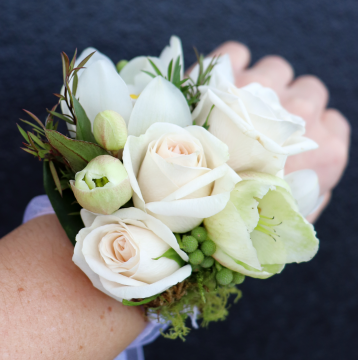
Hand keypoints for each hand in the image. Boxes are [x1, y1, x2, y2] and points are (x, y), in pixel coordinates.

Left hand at [205, 42, 349, 221]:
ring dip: (262, 82)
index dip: (311, 129)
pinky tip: (222, 83)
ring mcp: (267, 86)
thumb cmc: (243, 211)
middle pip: (308, 91)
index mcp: (324, 150)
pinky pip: (238, 55)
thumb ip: (305, 193)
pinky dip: (230, 64)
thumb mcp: (285, 213)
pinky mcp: (231, 71)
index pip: (331, 124)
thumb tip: (310, 182)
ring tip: (239, 104)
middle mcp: (303, 110)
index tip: (287, 138)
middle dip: (287, 104)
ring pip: (276, 70)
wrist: (198, 195)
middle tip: (258, 122)